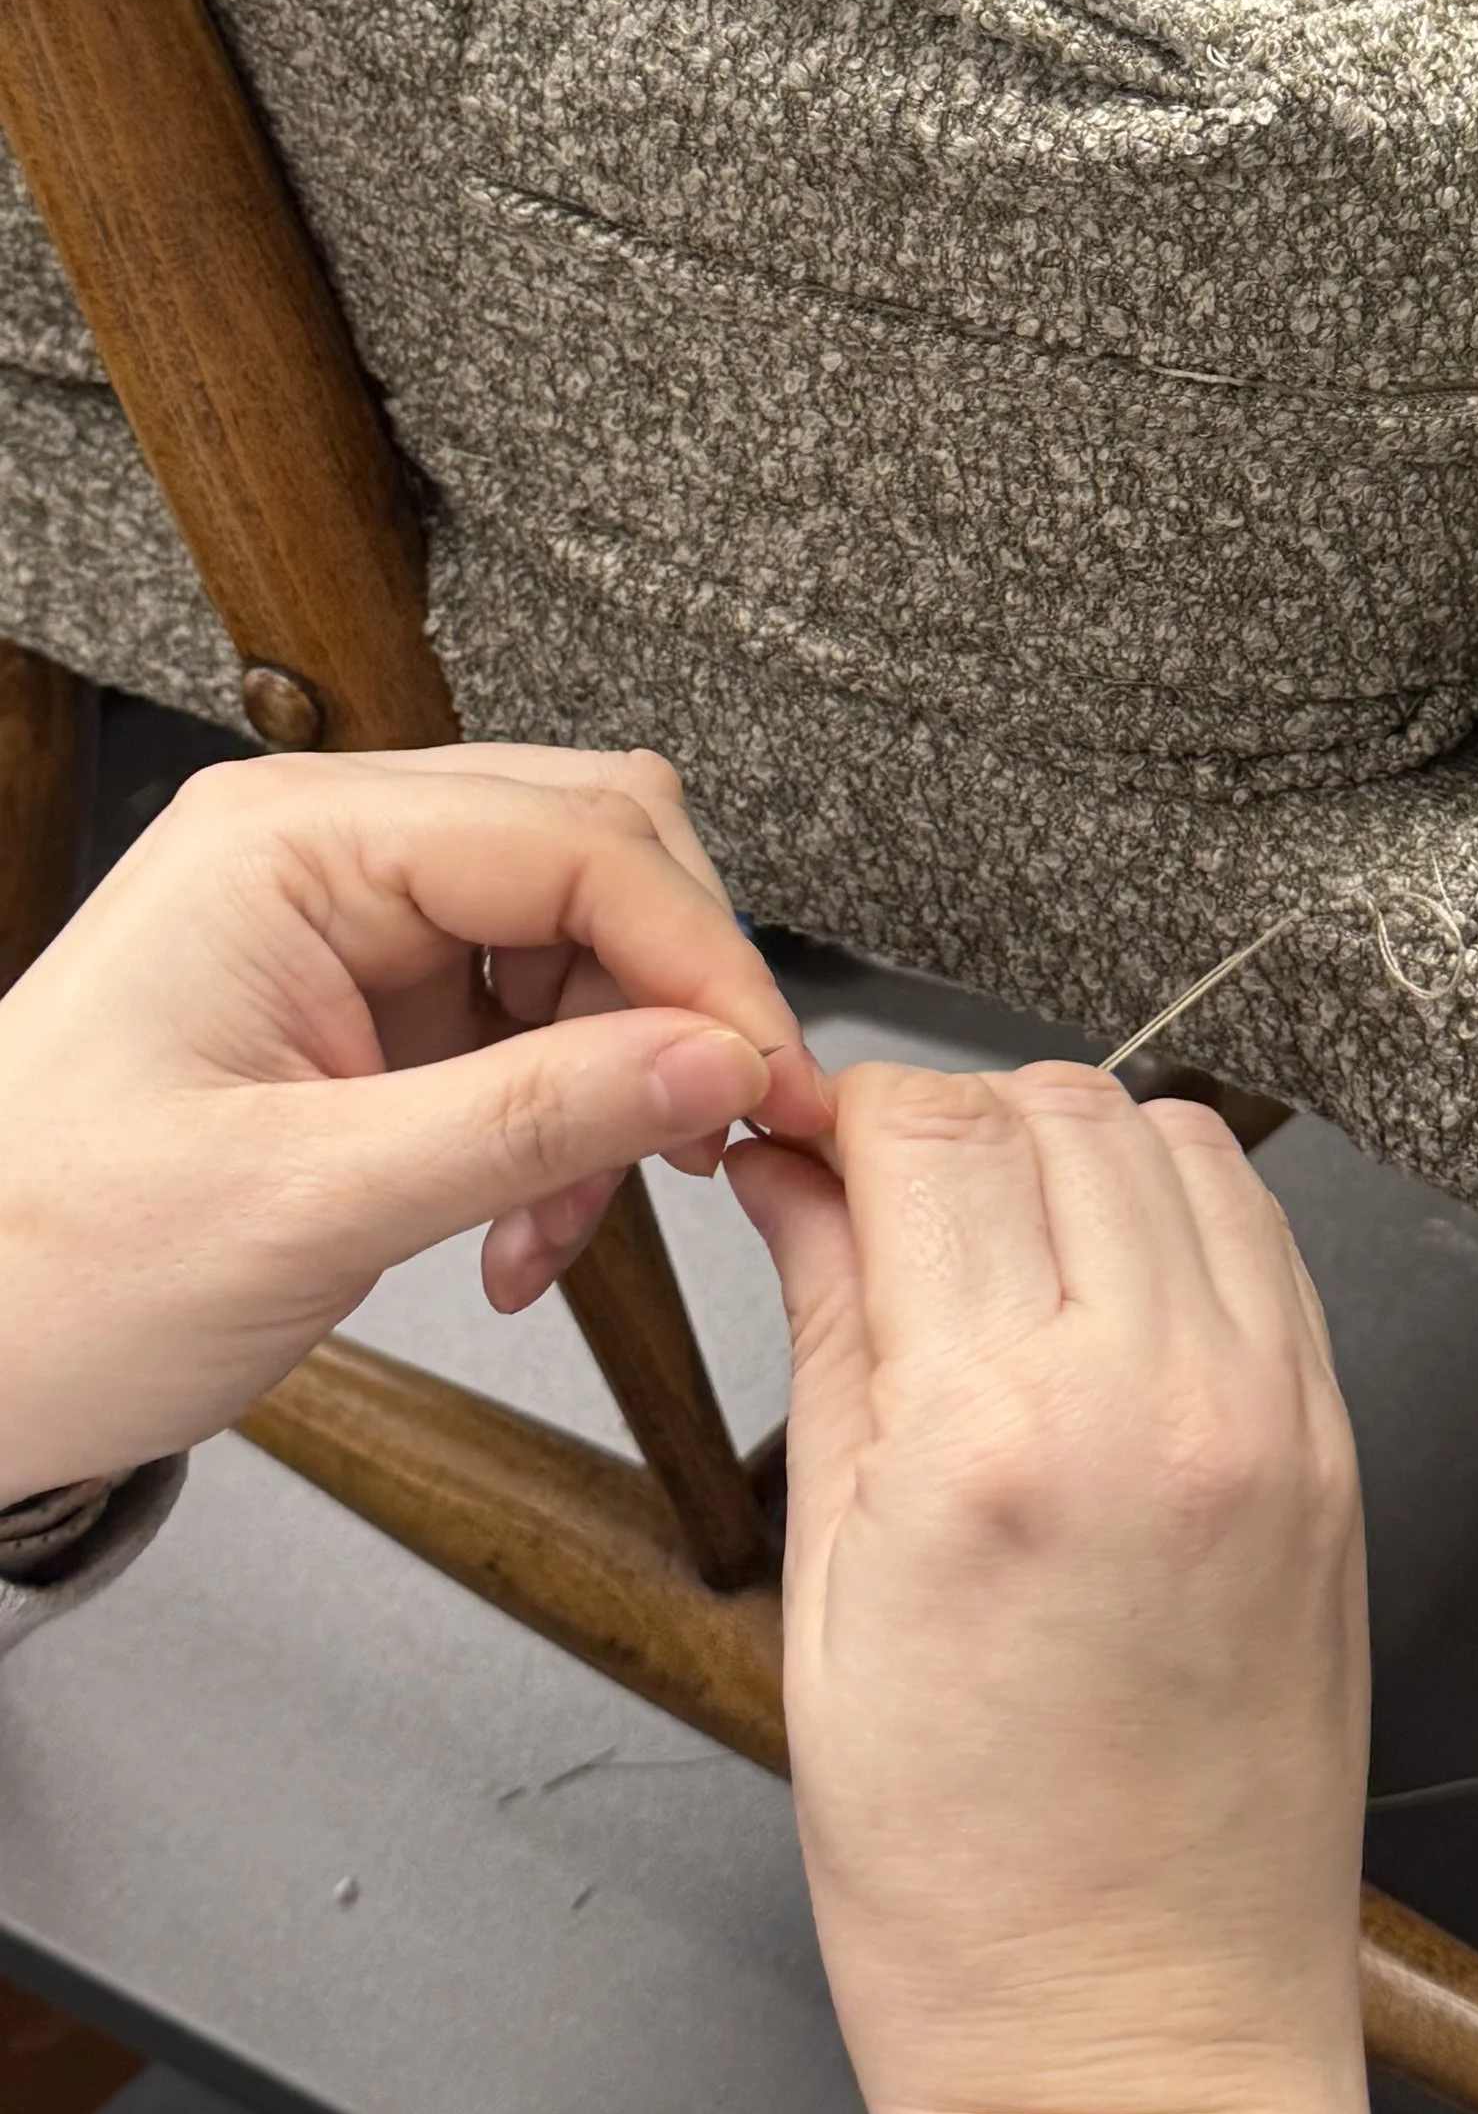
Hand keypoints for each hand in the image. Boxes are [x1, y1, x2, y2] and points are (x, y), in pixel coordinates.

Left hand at [0, 743, 826, 1495]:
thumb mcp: (305, 1206)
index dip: (701, 959)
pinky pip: (525, 1018)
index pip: (576, 840)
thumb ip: (533, 1121)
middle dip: (667, 1002)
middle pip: (596, 854)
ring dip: (613, 1083)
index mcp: (288, 846)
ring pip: (577, 940)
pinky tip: (524, 1226)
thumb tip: (717, 1062)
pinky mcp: (360, 1001)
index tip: (769, 1078)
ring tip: (564, 1225)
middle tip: (709, 1133)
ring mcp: (343, 922)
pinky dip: (560, 1121)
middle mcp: (323, 852)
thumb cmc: (42, 1273)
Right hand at [731, 1062, 1370, 2113]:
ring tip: (1002, 1250)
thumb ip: (825, 1333)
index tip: (808, 1147)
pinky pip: (1268, 1238)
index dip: (845, 1111)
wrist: (1142, 2042)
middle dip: (951, 1122)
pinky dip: (1181, 1217)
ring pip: (1176, 1137)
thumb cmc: (965, 1883)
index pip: (928, 1129)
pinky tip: (1111, 1293)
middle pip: (1055, 1105)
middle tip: (888, 1202)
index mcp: (995, 1440)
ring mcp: (1273, 1416)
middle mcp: (1157, 1399)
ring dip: (1074, 1151)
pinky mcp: (1341, 1448)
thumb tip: (794, 1179)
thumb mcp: (823, 1599)